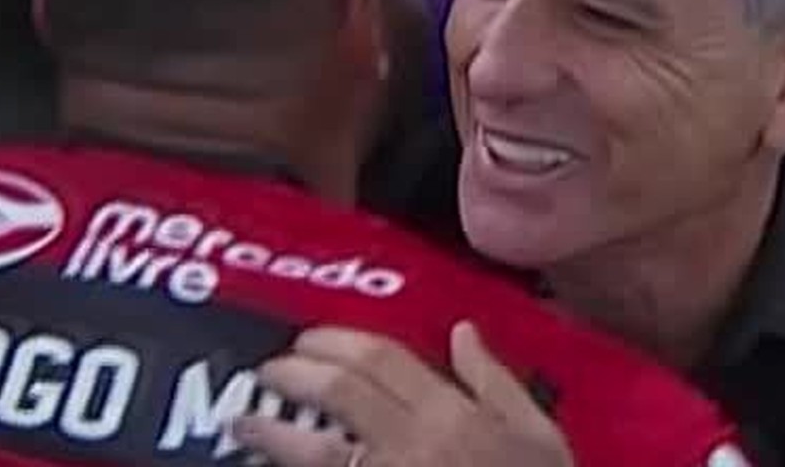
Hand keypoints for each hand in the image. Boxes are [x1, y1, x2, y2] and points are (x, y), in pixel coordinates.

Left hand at [233, 321, 574, 466]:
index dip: (335, 341)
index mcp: (454, 415)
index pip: (381, 360)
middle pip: (341, 393)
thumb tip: (463, 332)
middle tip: (269, 370)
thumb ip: (497, 381)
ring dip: (273, 433)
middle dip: (295, 374)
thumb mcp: (540, 437)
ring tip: (244, 424)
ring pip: (318, 451)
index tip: (307, 338)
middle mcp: (414, 446)